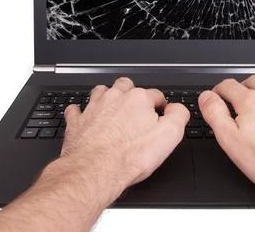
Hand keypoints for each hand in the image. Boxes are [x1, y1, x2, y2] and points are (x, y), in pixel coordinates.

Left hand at [50, 77, 189, 200]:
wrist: (95, 169)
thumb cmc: (129, 156)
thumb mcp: (169, 136)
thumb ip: (178, 116)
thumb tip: (178, 109)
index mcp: (138, 99)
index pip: (155, 94)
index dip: (160, 104)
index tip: (161, 113)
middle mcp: (115, 98)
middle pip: (125, 85)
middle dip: (132, 92)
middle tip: (136, 106)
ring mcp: (94, 108)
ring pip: (100, 91)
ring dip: (106, 96)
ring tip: (112, 108)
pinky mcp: (77, 122)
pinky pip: (75, 110)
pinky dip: (80, 112)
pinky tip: (83, 118)